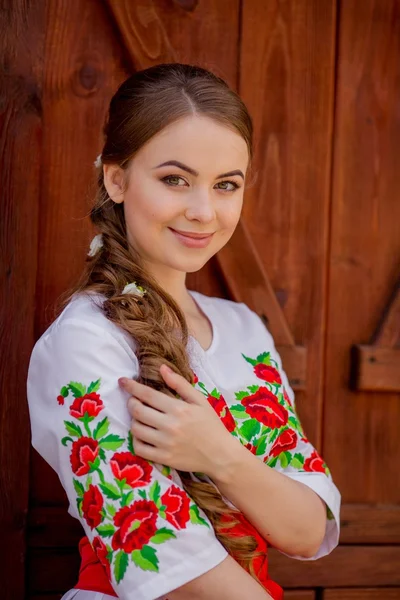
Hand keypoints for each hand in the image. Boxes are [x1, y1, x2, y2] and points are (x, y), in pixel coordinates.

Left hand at [119, 365, 233, 475]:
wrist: (221, 455)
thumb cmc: (211, 425)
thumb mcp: (200, 401)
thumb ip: (180, 384)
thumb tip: (162, 368)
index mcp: (179, 409)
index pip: (148, 395)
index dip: (132, 386)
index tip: (122, 381)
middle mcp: (170, 426)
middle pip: (137, 411)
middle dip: (131, 402)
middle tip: (134, 401)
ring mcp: (165, 444)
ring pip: (136, 429)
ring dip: (134, 420)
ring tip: (140, 418)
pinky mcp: (163, 459)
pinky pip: (139, 448)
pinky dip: (136, 440)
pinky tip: (142, 434)